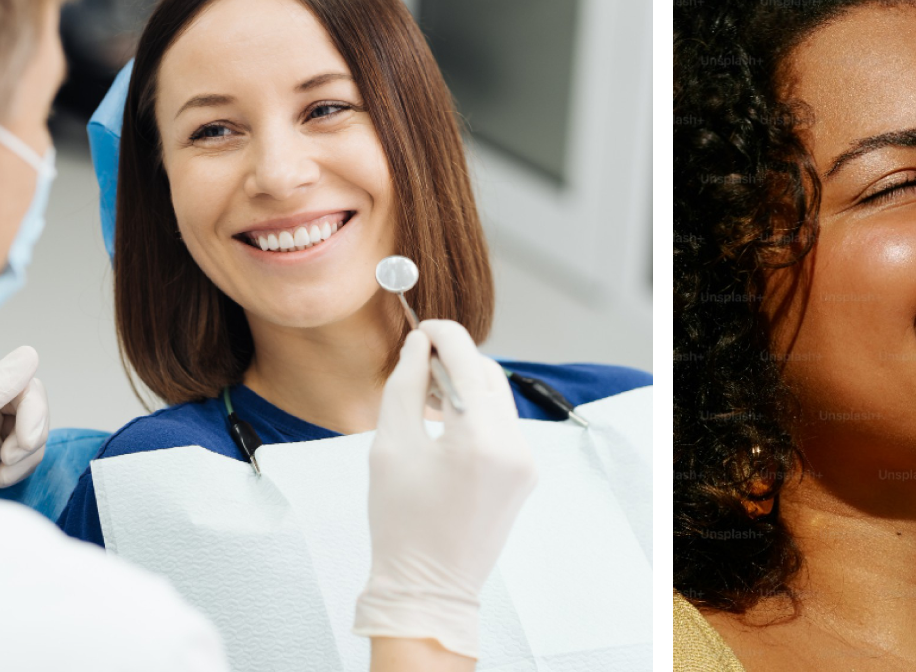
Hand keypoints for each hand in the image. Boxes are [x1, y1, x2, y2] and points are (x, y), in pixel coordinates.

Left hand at [0, 345, 48, 497]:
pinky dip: (24, 466)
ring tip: (2, 474)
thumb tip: (30, 353)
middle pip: (30, 402)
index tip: (26, 441)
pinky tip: (0, 479)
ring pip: (35, 426)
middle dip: (30, 434)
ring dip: (27, 454)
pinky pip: (31, 448)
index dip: (31, 408)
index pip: (16, 380)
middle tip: (12, 460)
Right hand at [354, 320, 537, 659]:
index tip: (421, 328)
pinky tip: (447, 427)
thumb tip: (419, 345)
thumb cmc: (400, 523)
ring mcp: (525, 463)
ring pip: (498, 398)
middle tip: (416, 366)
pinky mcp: (525, 475)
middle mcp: (514, 446)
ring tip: (427, 400)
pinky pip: (503, 426)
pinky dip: (477, 415)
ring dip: (466, 387)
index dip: (442, 334)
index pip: (467, 359)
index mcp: (479, 439)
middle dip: (454, 361)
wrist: (427, 587)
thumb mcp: (390, 446)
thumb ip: (405, 386)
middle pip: (488, 374)